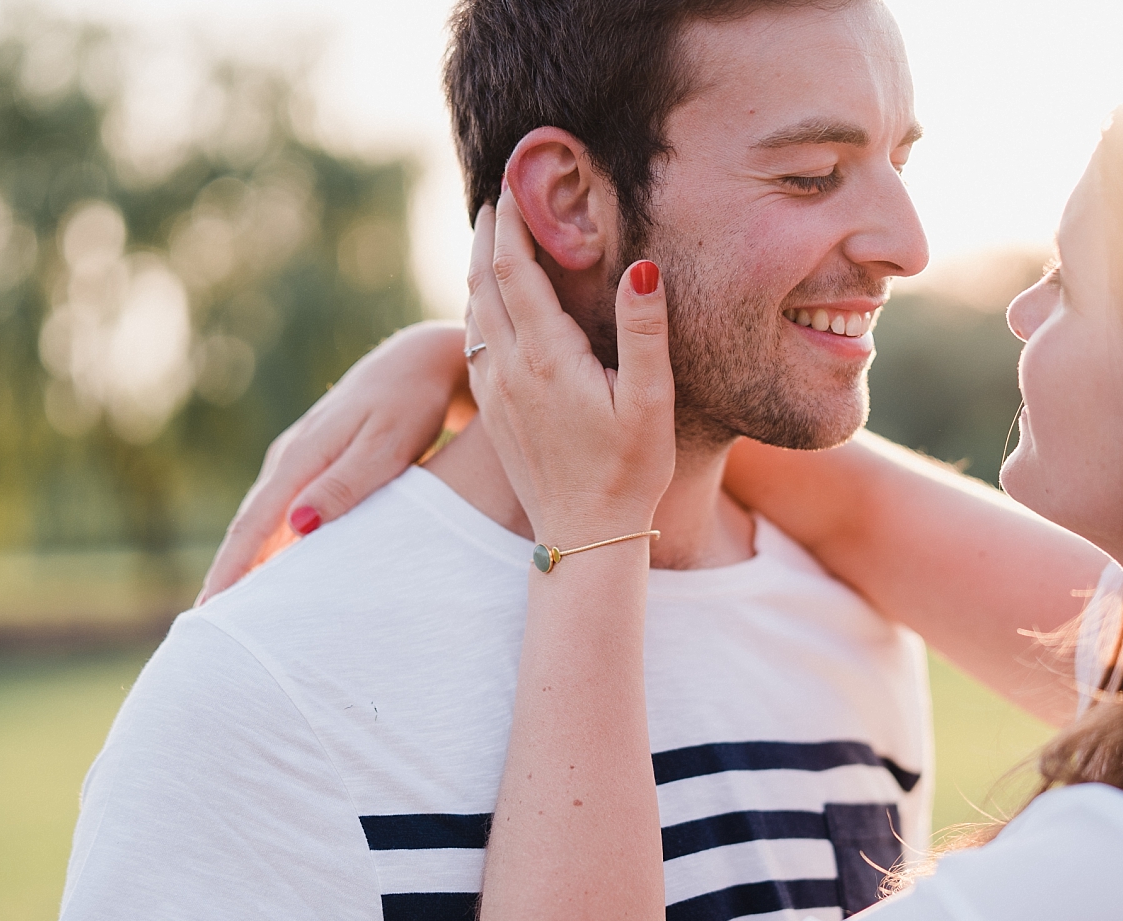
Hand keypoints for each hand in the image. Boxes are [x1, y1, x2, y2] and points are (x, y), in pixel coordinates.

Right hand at [195, 320, 471, 603]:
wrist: (421, 363)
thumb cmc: (410, 405)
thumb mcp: (385, 447)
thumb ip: (344, 486)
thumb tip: (296, 527)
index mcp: (300, 458)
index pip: (255, 526)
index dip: (231, 570)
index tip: (209, 610)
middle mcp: (289, 459)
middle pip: (250, 527)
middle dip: (227, 572)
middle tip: (207, 624)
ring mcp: (299, 459)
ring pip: (264, 520)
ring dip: (247, 560)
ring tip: (233, 606)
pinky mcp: (315, 463)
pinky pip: (283, 511)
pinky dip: (272, 542)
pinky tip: (273, 567)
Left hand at [464, 189, 674, 548]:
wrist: (584, 536)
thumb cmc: (628, 471)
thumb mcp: (650, 401)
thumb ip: (645, 331)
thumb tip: (640, 266)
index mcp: (545, 357)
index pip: (516, 268)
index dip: (512, 221)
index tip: (515, 183)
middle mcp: (509, 369)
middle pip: (483, 281)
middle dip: (488, 235)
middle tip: (497, 198)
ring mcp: (495, 392)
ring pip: (473, 312)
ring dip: (479, 269)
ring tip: (492, 239)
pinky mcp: (493, 413)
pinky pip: (473, 344)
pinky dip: (477, 308)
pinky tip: (489, 306)